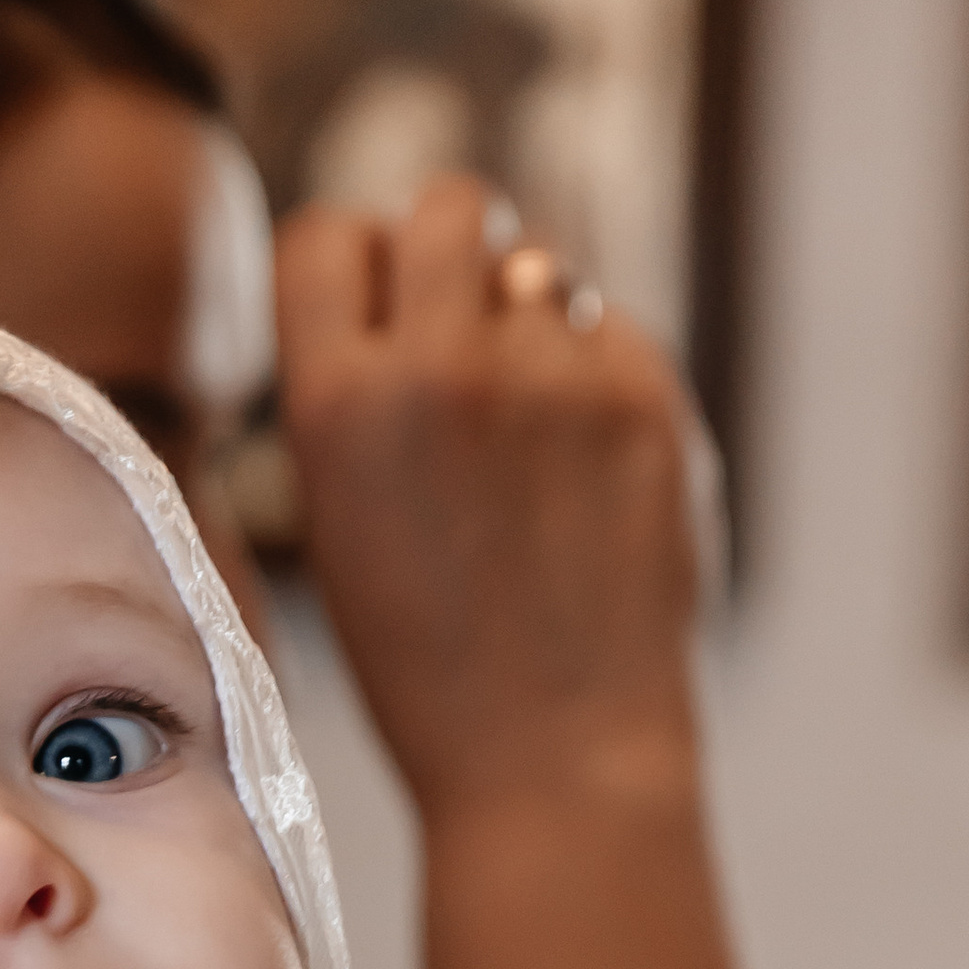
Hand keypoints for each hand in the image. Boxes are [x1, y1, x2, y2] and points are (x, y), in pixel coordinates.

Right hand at [277, 174, 705, 825]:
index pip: (324, 234)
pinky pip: (610, 328)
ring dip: (528, 322)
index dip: (349, 268)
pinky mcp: (644, 396)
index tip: (370, 313)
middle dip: (448, 253)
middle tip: (461, 334)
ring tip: (528, 434)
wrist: (555, 765)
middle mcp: (441, 367)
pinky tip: (585, 474)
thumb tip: (396, 281)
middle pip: (445, 204)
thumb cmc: (432, 674)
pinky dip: (597, 378)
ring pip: (537, 265)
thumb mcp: (340, 531)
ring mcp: (553, 377)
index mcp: (336, 406)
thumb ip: (355, 399)